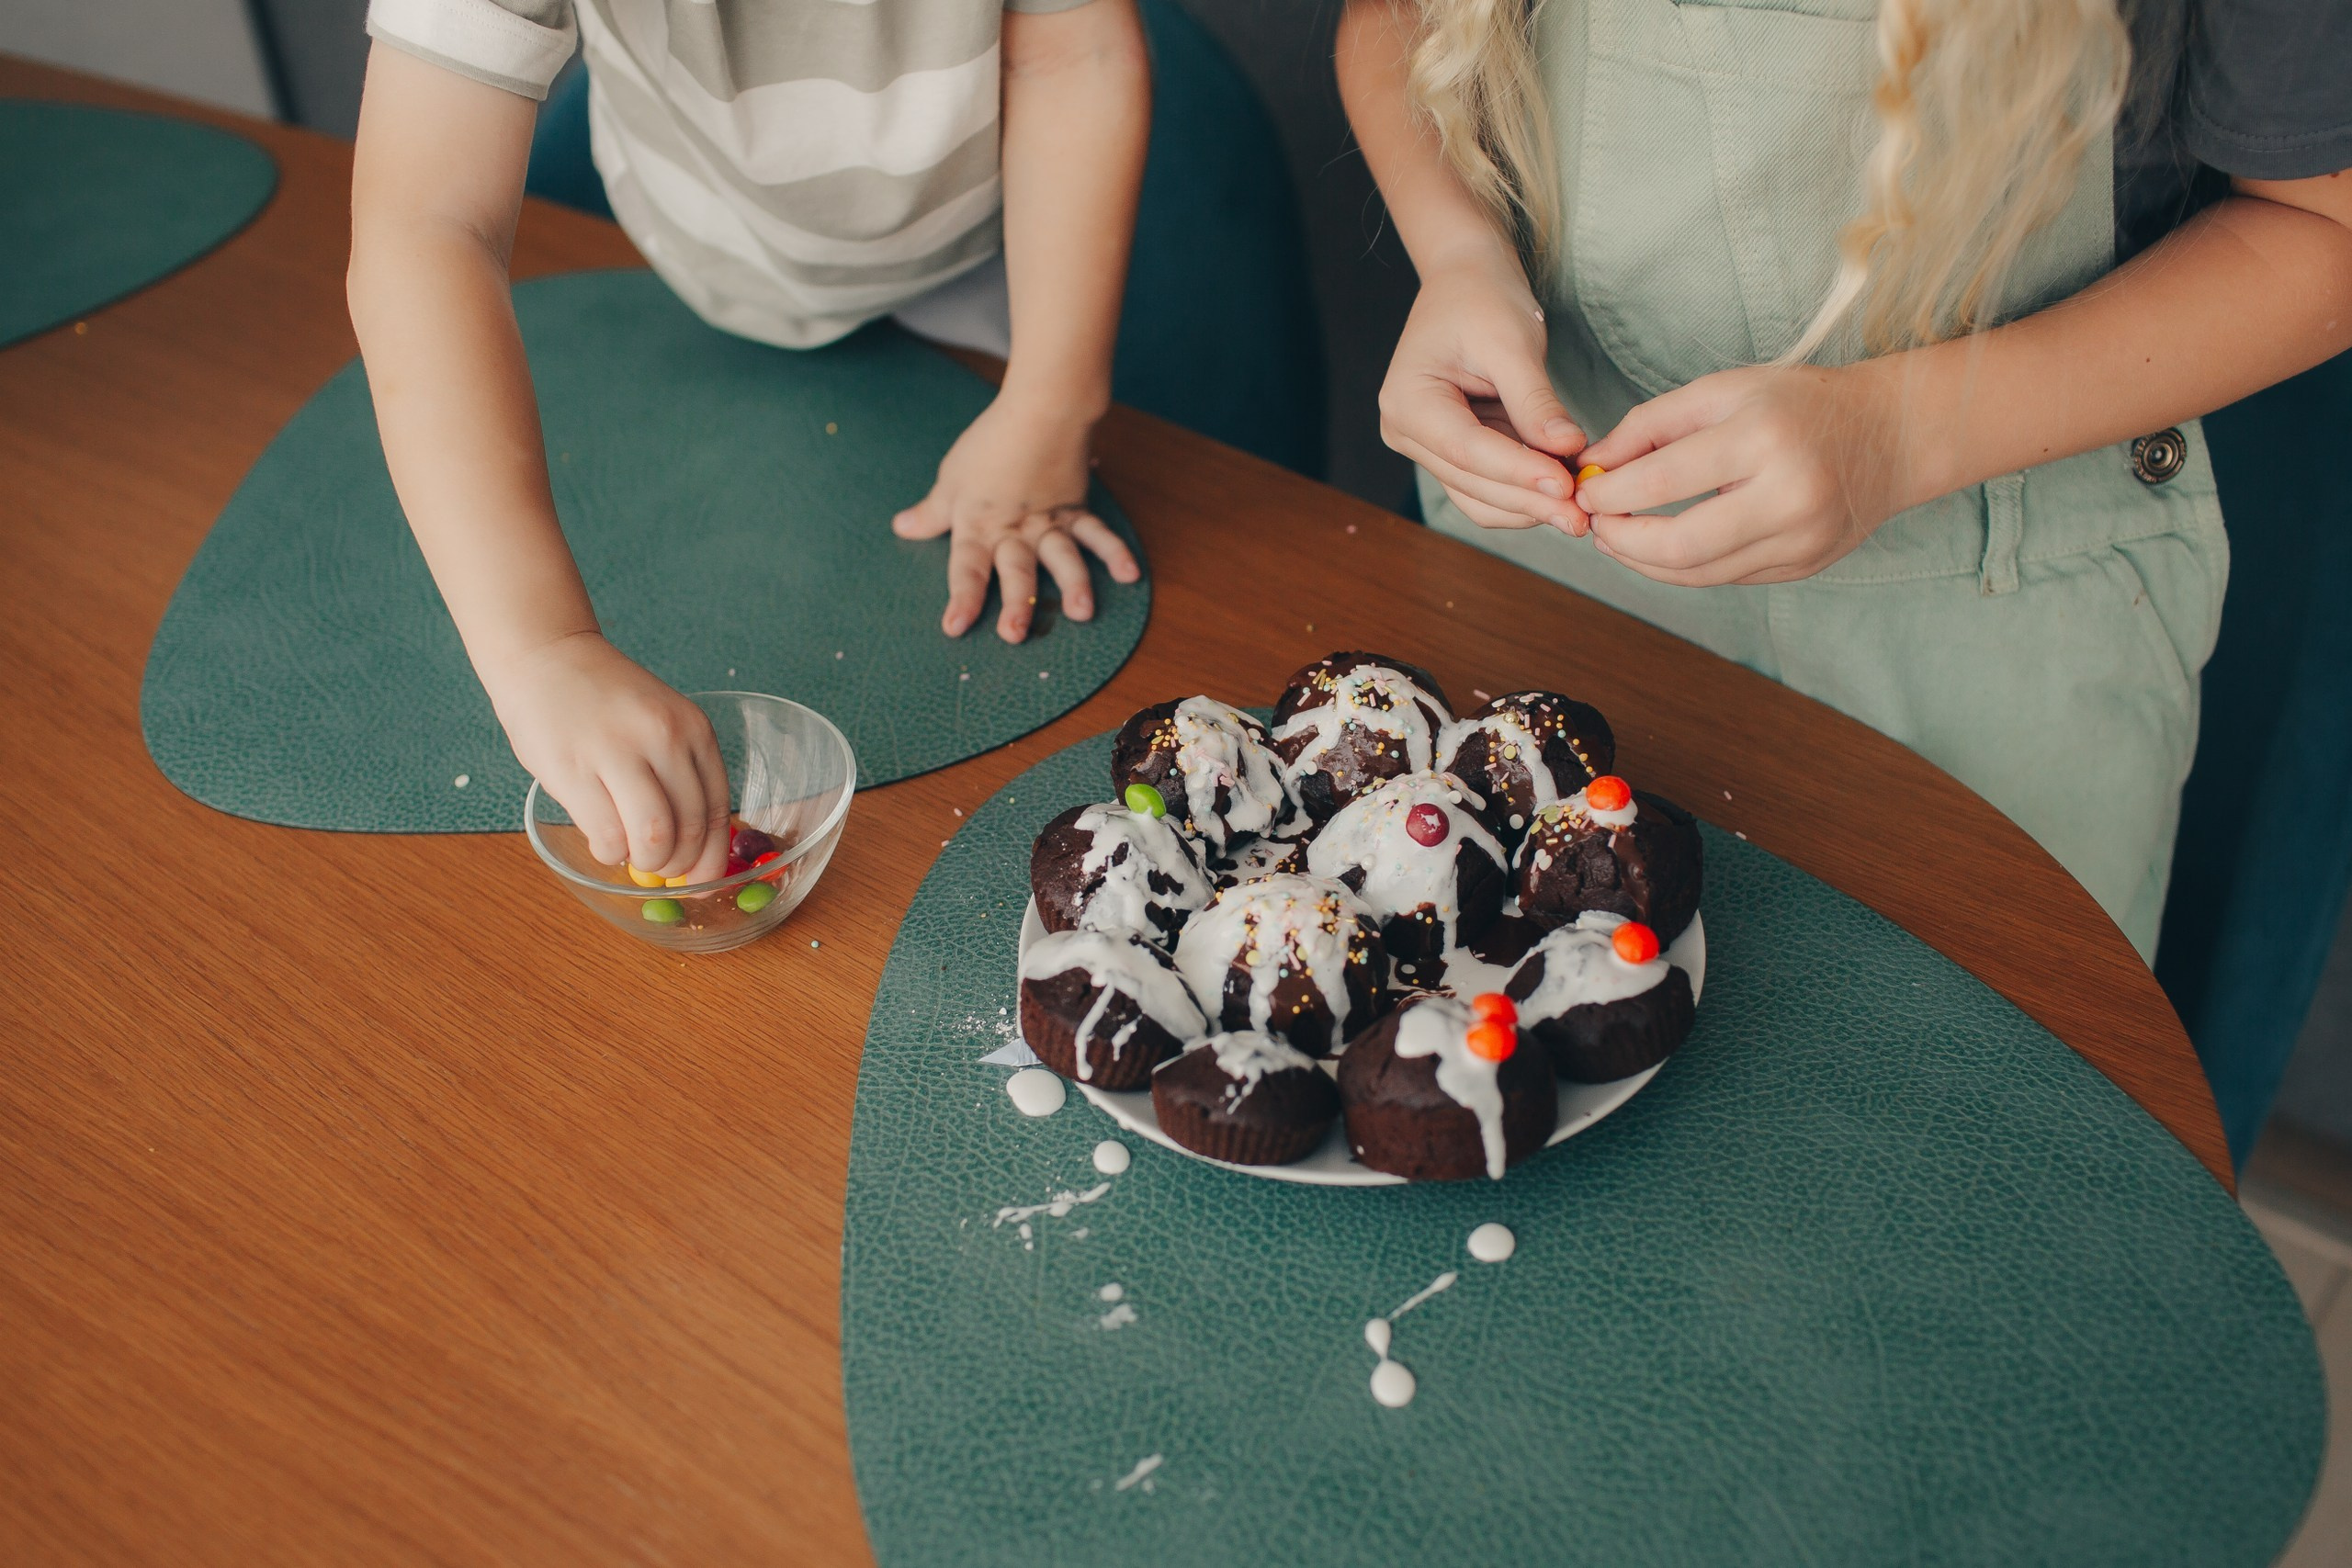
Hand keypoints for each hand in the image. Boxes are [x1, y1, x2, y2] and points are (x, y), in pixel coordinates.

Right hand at [483, 631, 731, 881]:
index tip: (703, 879)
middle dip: (679, 865)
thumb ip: (679, 771)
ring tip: (631, 855)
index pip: (718, 809)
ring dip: (646, 862)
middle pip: (690, 828)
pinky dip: (609, 852)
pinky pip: (607, 835)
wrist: (546, 656)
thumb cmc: (604, 699)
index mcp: (693, 729)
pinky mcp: (574, 769)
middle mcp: (663, 738)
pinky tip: (603, 840)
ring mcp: (618, 752)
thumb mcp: (661, 722)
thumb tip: (695, 845)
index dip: (713, 855)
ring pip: (654, 837)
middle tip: (661, 869)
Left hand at [891, 393, 1139, 642]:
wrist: (1040, 409)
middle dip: (1015, 603)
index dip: (962, 599)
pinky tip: (1131, 575)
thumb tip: (902, 527)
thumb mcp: (951, 480)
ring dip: (1072, 584)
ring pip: (1061, 556)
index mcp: (979, 526)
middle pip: (1015, 570)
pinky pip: (1097, 534)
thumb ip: (931, 512)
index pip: (966, 568)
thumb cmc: (990, 443)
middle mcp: (1015, 530)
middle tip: (1015, 634)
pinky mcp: (1076, 510)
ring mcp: (1050, 522)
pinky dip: (1115, 552)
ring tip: (1081, 612)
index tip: (956, 627)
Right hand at [1377, 250, 1586, 530]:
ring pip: (1479, 497)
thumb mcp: (1511, 341)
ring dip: (1529, 505)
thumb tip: (1567, 449)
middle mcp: (1407, 432)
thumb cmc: (1482, 297)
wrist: (1467, 279)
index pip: (1467, 449)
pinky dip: (1524, 494)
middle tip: (1585, 514)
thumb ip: (1535, 401)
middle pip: (1472, 482)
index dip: (1519, 472)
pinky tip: (1562, 493)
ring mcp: (1427, 447)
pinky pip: (1487, 488)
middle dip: (1530, 499)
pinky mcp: (1453, 453)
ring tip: (1580, 508)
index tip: (1568, 487)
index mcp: (1408, 400)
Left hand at [1571, 362, 1919, 585]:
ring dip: (1646, 562)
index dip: (1611, 496)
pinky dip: (1684, 568)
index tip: (1585, 493)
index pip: (1664, 482)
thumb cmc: (1797, 403)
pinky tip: (1662, 549)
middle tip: (1596, 527)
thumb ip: (1650, 426)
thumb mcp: (1722, 391)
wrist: (1891, 434)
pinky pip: (1726, 578)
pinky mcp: (1805, 565)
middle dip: (1623, 542)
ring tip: (1620, 539)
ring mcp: (1801, 539)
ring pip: (1700, 573)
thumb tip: (1590, 466)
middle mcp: (1788, 495)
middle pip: (1680, 545)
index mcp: (1763, 438)